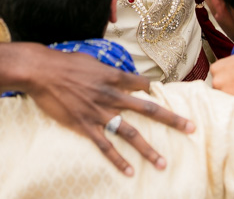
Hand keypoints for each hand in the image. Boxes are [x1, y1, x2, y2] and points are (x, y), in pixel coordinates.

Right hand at [0, 43, 194, 175]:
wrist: (42, 71)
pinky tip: (129, 172)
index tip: (165, 97)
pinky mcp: (84, 125)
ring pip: (130, 133)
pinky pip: (105, 146)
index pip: (143, 86)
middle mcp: (112, 95)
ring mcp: (99, 112)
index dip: (155, 92)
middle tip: (191, 129)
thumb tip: (121, 76)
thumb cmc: (66, 63)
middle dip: (172, 119)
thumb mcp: (93, 61)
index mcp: (114, 77)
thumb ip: (109, 71)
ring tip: (163, 163)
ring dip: (148, 150)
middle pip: (148, 109)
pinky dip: (117, 160)